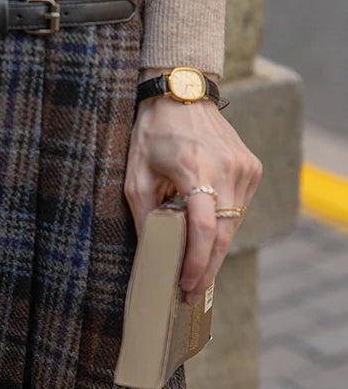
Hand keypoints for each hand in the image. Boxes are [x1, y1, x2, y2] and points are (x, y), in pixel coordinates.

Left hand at [124, 69, 262, 305]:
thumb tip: (151, 255)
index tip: (186, 285)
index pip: (204, 227)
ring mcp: (245, 167)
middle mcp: (227, 168)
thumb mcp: (136, 175)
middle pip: (223, 233)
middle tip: (192, 292)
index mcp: (195, 168)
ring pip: (234, 223)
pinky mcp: (252, 167)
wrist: (181, 95)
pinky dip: (223, 225)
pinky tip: (206, 236)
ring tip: (195, 269)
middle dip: (208, 267)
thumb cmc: (152, 134)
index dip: (197, 262)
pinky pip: (239, 208)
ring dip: (215, 248)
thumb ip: (145, 215)